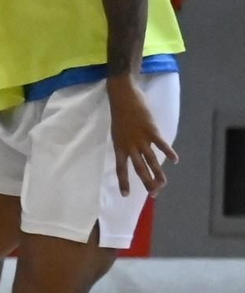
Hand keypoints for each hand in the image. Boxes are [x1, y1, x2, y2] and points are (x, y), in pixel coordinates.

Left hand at [108, 76, 177, 195]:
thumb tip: (136, 155)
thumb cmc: (120, 115)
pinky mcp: (151, 130)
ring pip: (151, 160)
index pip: (120, 168)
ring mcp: (141, 138)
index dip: (123, 182)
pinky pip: (161, 144)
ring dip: (158, 172)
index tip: (125, 195)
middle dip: (146, 182)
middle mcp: (129, 146)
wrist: (123, 97)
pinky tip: (175, 160)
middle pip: (139, 168)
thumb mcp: (118, 133)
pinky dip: (169, 152)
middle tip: (154, 194)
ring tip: (163, 184)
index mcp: (119, 147)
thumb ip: (127, 145)